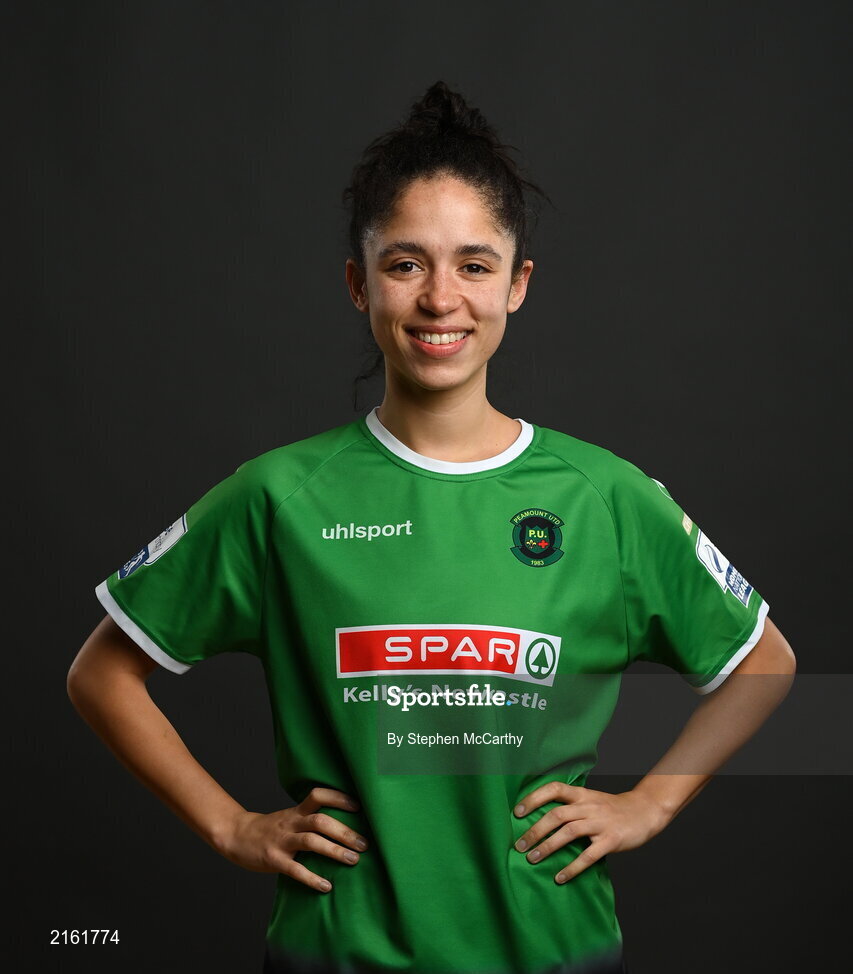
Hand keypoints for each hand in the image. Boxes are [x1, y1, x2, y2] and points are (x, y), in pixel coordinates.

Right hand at [216, 787, 367, 892]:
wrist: (237, 836)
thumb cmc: (271, 829)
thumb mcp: (290, 818)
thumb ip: (310, 820)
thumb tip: (344, 828)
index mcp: (296, 811)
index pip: (318, 795)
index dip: (338, 798)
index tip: (358, 806)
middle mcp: (291, 823)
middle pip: (320, 821)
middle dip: (344, 831)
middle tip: (365, 844)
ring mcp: (282, 841)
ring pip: (311, 842)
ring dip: (334, 851)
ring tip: (353, 860)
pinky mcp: (273, 860)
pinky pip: (295, 869)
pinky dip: (312, 878)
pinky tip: (326, 886)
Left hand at [513, 781, 670, 883]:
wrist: (644, 811)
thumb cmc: (612, 808)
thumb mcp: (591, 799)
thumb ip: (571, 805)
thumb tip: (540, 817)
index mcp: (581, 795)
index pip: (554, 789)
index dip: (534, 798)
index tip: (517, 812)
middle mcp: (589, 806)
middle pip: (556, 815)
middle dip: (535, 830)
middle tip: (519, 845)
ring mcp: (600, 823)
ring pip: (569, 832)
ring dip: (548, 846)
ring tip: (532, 859)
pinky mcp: (611, 840)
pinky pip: (588, 855)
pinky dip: (572, 868)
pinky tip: (559, 877)